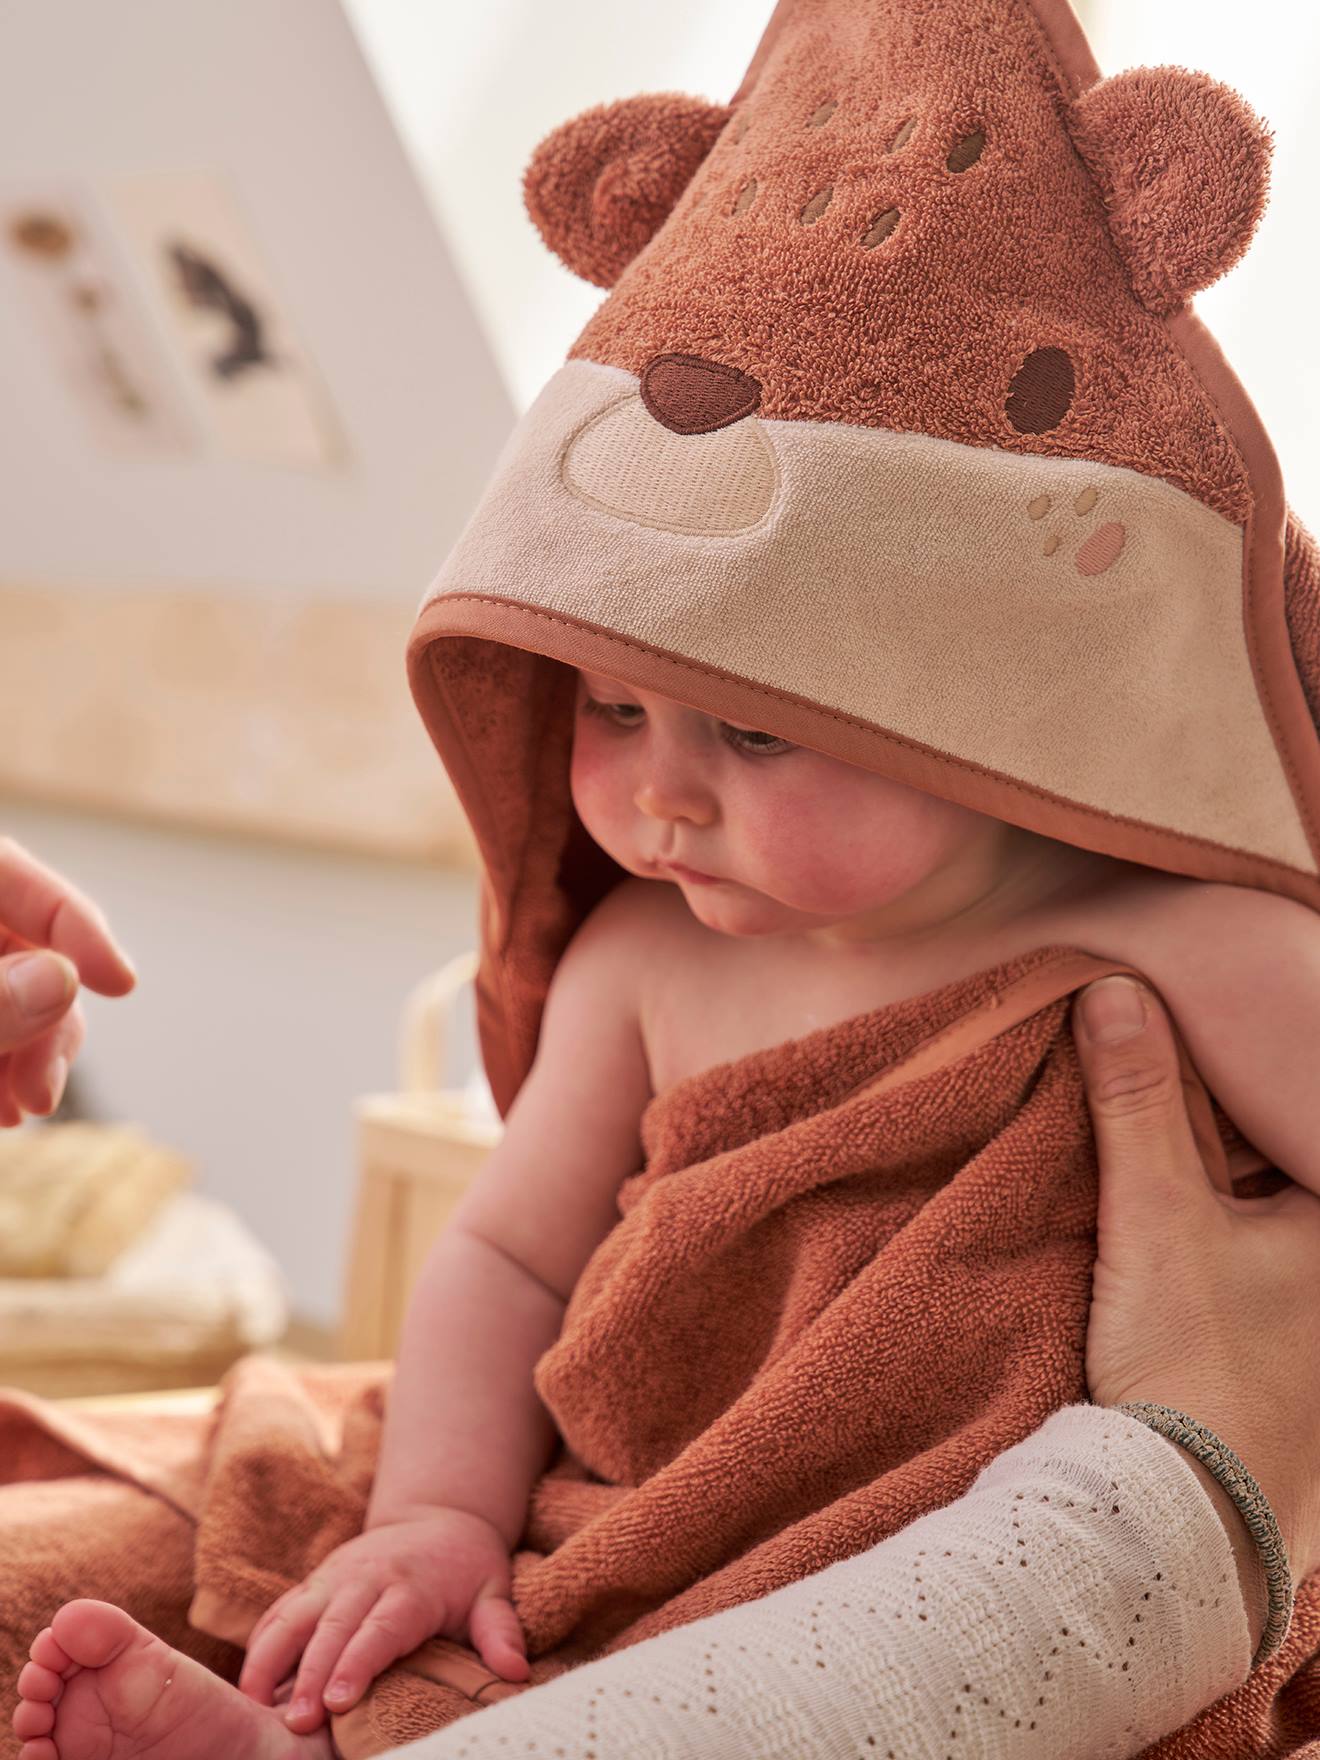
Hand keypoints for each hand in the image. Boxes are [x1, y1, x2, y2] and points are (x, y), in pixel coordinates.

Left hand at [0, 836, 135, 1124]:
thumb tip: (65, 979)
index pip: (17, 878)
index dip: (75, 926)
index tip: (121, 983)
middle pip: (25, 951)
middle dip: (48, 1022)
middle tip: (43, 1094)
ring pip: (17, 997)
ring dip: (30, 1054)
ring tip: (21, 1111)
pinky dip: (5, 1066)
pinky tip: (4, 1109)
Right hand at [237, 1506, 529, 1733]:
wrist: (440, 1517)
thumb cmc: (467, 1568)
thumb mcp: (494, 1592)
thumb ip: (500, 1630)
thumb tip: (516, 1670)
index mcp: (411, 1587)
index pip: (381, 1628)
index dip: (358, 1663)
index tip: (339, 1702)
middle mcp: (367, 1577)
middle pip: (332, 1626)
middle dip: (310, 1674)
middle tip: (295, 1722)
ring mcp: (335, 1576)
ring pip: (294, 1614)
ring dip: (271, 1657)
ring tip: (255, 1704)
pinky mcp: (315, 1581)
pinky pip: (281, 1610)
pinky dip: (262, 1643)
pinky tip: (250, 1683)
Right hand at [1074, 975, 1319, 1591]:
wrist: (1183, 1518)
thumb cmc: (1199, 1366)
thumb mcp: (1159, 1216)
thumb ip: (1140, 1102)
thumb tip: (1116, 992)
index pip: (1307, 1112)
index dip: (1269, 1065)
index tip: (1220, 1026)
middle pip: (1293, 1161)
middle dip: (1251, 1122)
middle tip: (1189, 1061)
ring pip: (1280, 1210)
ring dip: (1237, 1176)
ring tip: (1181, 1136)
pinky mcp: (1300, 1353)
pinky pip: (1271, 1257)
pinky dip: (1237, 1226)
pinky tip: (1185, 1211)